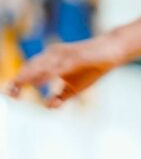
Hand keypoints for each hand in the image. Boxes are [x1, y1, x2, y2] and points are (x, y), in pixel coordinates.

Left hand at [6, 34, 124, 107]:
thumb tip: (47, 107)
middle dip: (18, 81)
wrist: (113, 51)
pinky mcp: (75, 57)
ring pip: (40, 66)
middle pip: (30, 68)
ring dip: (27, 77)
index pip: (29, 70)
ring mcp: (64, 55)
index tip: (9, 95)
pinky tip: (36, 82)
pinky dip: (44, 75)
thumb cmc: (93, 67)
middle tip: (9, 95)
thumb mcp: (75, 87)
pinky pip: (56, 67)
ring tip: (16, 88)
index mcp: (51, 61)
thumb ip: (60, 97)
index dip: (18, 82)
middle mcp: (53, 55)